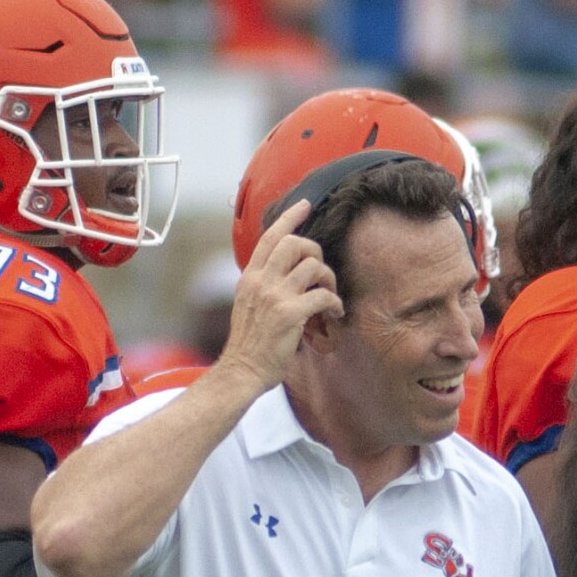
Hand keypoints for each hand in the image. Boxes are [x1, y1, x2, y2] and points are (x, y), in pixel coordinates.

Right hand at [215, 200, 342, 398]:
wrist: (241, 371)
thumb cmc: (248, 345)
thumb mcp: (247, 305)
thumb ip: (262, 286)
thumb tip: (284, 273)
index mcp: (250, 277)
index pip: (270, 237)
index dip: (290, 217)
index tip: (305, 205)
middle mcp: (261, 281)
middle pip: (295, 243)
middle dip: (316, 251)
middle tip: (321, 273)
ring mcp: (275, 296)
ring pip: (313, 265)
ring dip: (328, 279)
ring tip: (329, 296)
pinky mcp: (290, 314)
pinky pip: (323, 296)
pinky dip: (335, 303)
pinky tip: (335, 314)